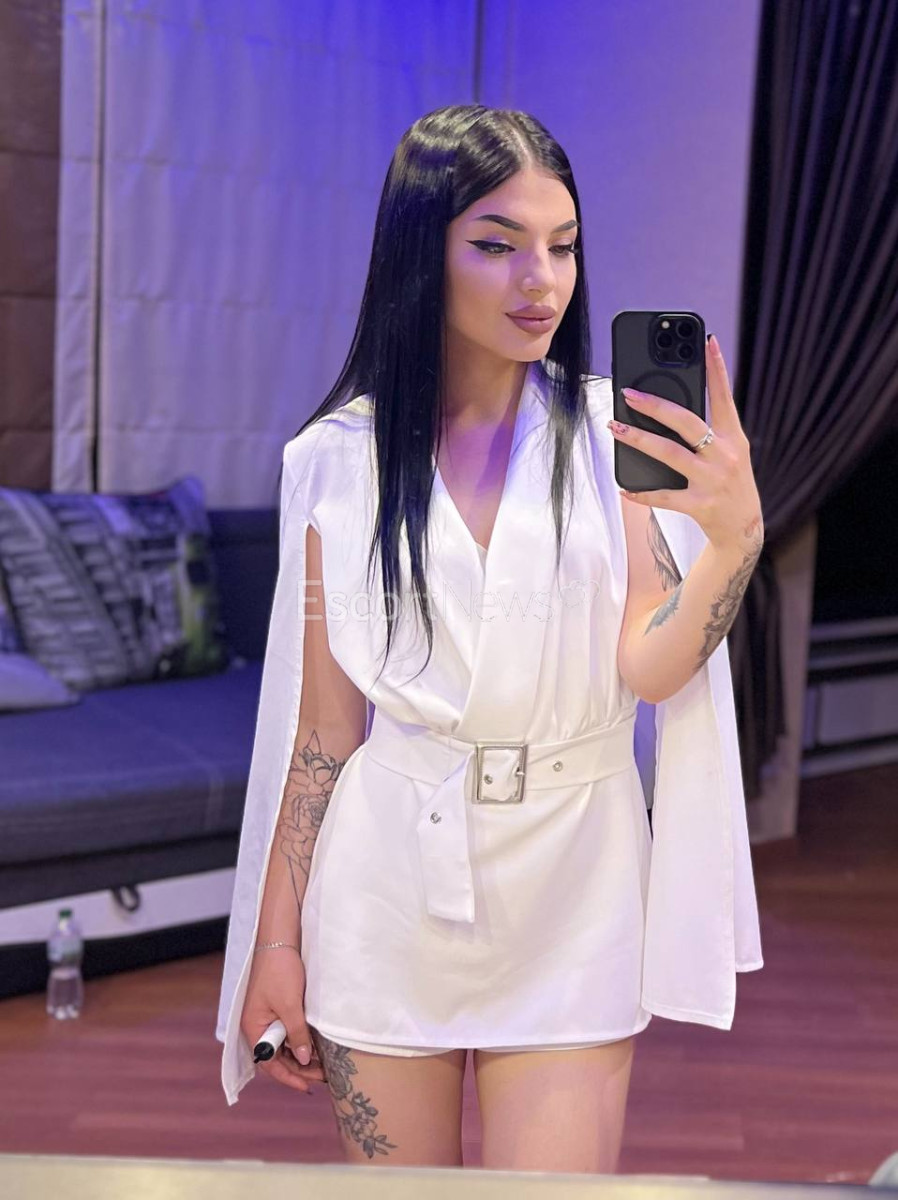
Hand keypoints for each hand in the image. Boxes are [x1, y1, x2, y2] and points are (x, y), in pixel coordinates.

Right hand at [241, 947, 326, 1094]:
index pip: (269, 1063)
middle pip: (276, 1057)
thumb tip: (304, 1059)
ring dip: (300, 1056)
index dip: (288, 1077)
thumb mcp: (290, 1004)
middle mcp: (257, 1026)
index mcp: (252, 1027)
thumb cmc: (279, 969)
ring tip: (322, 1064)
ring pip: (283, 1046)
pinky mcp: (277, 1008)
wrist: (279, 939)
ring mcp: (266, 1017)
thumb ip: (296, 1033)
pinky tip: (315, 1046)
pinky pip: (287, 1032)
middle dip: (298, 1068)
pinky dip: (300, 1041)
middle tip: (322, 1076)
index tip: (307, 1087)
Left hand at [608, 334, 763, 554]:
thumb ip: (708, 432)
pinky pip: (663, 495)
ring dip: (638, 439)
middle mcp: (725, 456)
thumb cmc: (730, 483)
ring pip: (668, 453)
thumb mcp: (730, 453)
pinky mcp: (700, 505)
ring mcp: (712, 480)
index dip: (716, 369)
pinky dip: (641, 492)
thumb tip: (668, 408)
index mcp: (734, 438)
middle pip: (686, 422)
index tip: (707, 342)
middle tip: (628, 394)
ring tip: (615, 427)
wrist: (744, 529)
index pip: (724, 397)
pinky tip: (624, 488)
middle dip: (655, 405)